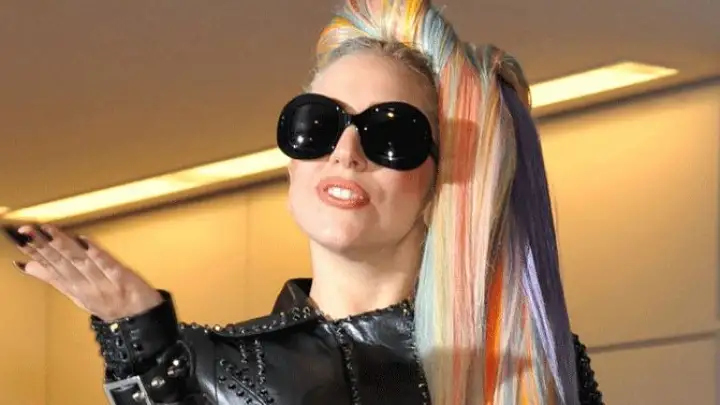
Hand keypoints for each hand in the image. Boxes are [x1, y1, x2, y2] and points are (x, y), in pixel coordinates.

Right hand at [3, 224, 161, 320]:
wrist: (140, 321)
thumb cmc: (108, 304)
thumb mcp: (76, 294)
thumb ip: (53, 278)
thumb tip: (27, 264)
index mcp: (73, 289)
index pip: (50, 268)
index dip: (34, 253)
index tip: (19, 238)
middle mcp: (85, 287)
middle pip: (61, 264)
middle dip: (43, 247)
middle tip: (27, 231)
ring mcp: (103, 283)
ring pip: (79, 262)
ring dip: (63, 246)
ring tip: (48, 231)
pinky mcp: (122, 279)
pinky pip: (106, 264)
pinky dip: (94, 253)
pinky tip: (84, 240)